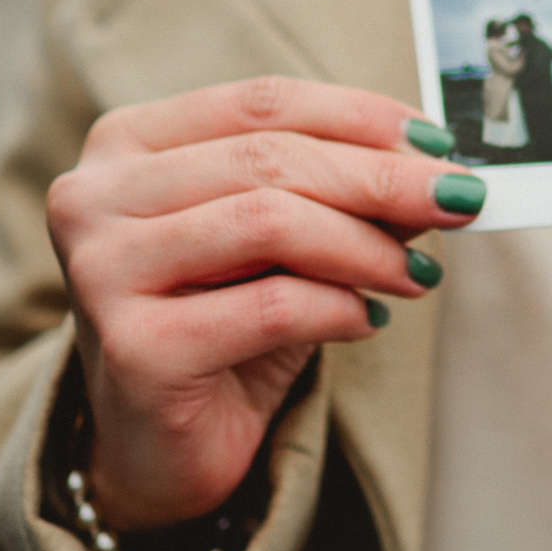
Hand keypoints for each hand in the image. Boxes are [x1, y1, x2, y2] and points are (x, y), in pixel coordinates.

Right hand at [47, 77, 483, 529]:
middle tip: (458, 201)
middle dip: (380, 179)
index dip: (358, 116)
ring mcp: (104, 272)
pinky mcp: (135, 349)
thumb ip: (339, 196)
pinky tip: (370, 321)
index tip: (436, 143)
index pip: (260, 103)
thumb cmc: (221, 325)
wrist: (158, 447)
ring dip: (367, 245)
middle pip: (268, 159)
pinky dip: (341, 308)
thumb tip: (433, 167)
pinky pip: (272, 307)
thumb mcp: (281, 243)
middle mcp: (93, 197)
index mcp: (126, 145)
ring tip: (418, 272)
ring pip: (269, 223)